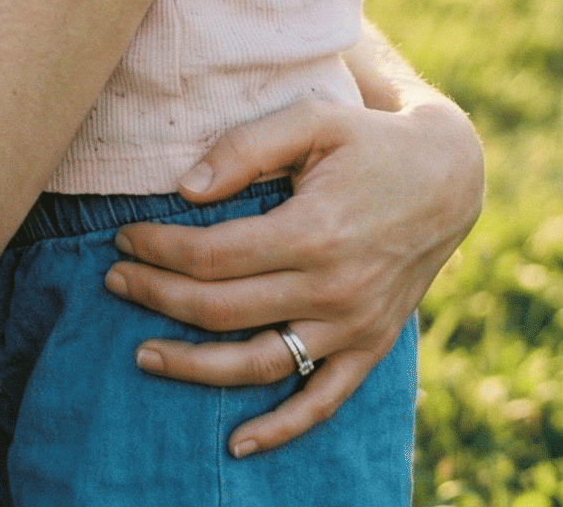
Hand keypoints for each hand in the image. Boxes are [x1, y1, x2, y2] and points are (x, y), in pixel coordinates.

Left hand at [101, 90, 483, 456]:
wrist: (448, 178)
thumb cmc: (367, 140)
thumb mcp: (311, 120)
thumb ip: (246, 148)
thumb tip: (184, 189)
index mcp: (315, 232)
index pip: (213, 256)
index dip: (159, 250)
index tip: (123, 238)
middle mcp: (334, 289)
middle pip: (223, 310)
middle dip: (158, 297)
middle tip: (114, 281)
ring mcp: (354, 326)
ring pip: (261, 364)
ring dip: (196, 367)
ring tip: (143, 355)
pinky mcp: (371, 347)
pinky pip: (323, 401)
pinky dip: (282, 428)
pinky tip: (238, 442)